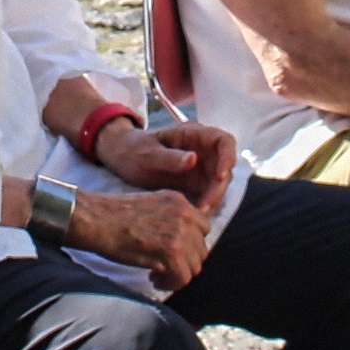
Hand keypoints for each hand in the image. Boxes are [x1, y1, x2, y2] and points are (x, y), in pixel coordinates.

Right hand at [67, 188, 212, 291]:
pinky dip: (169, 284)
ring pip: (194, 267)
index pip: (202, 229)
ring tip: (156, 275)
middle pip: (200, 251)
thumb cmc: (113, 216)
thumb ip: (171, 218)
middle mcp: (184, 215)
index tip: (172, 253)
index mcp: (179, 201)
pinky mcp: (171, 252)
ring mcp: (179, 233)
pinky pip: (182, 278)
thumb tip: (184, 242)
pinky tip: (154, 279)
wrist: (95, 219)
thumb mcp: (151, 206)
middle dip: (184, 263)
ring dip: (176, 276)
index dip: (189, 245)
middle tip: (163, 268)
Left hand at [96, 120, 236, 214]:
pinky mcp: (195, 182)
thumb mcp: (147, 153)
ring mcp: (200, 167)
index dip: (228, 157)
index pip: (223, 141)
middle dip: (219, 186)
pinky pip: (207, 194)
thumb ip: (169, 157)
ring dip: (214, 198)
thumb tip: (194, 159)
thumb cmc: (133, 149)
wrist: (121, 157)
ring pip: (218, 183)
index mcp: (193, 134)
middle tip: (205, 206)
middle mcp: (202, 150)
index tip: (220, 176)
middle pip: (224, 166)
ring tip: (199, 213)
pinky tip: (195, 214)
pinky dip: (205, 204)